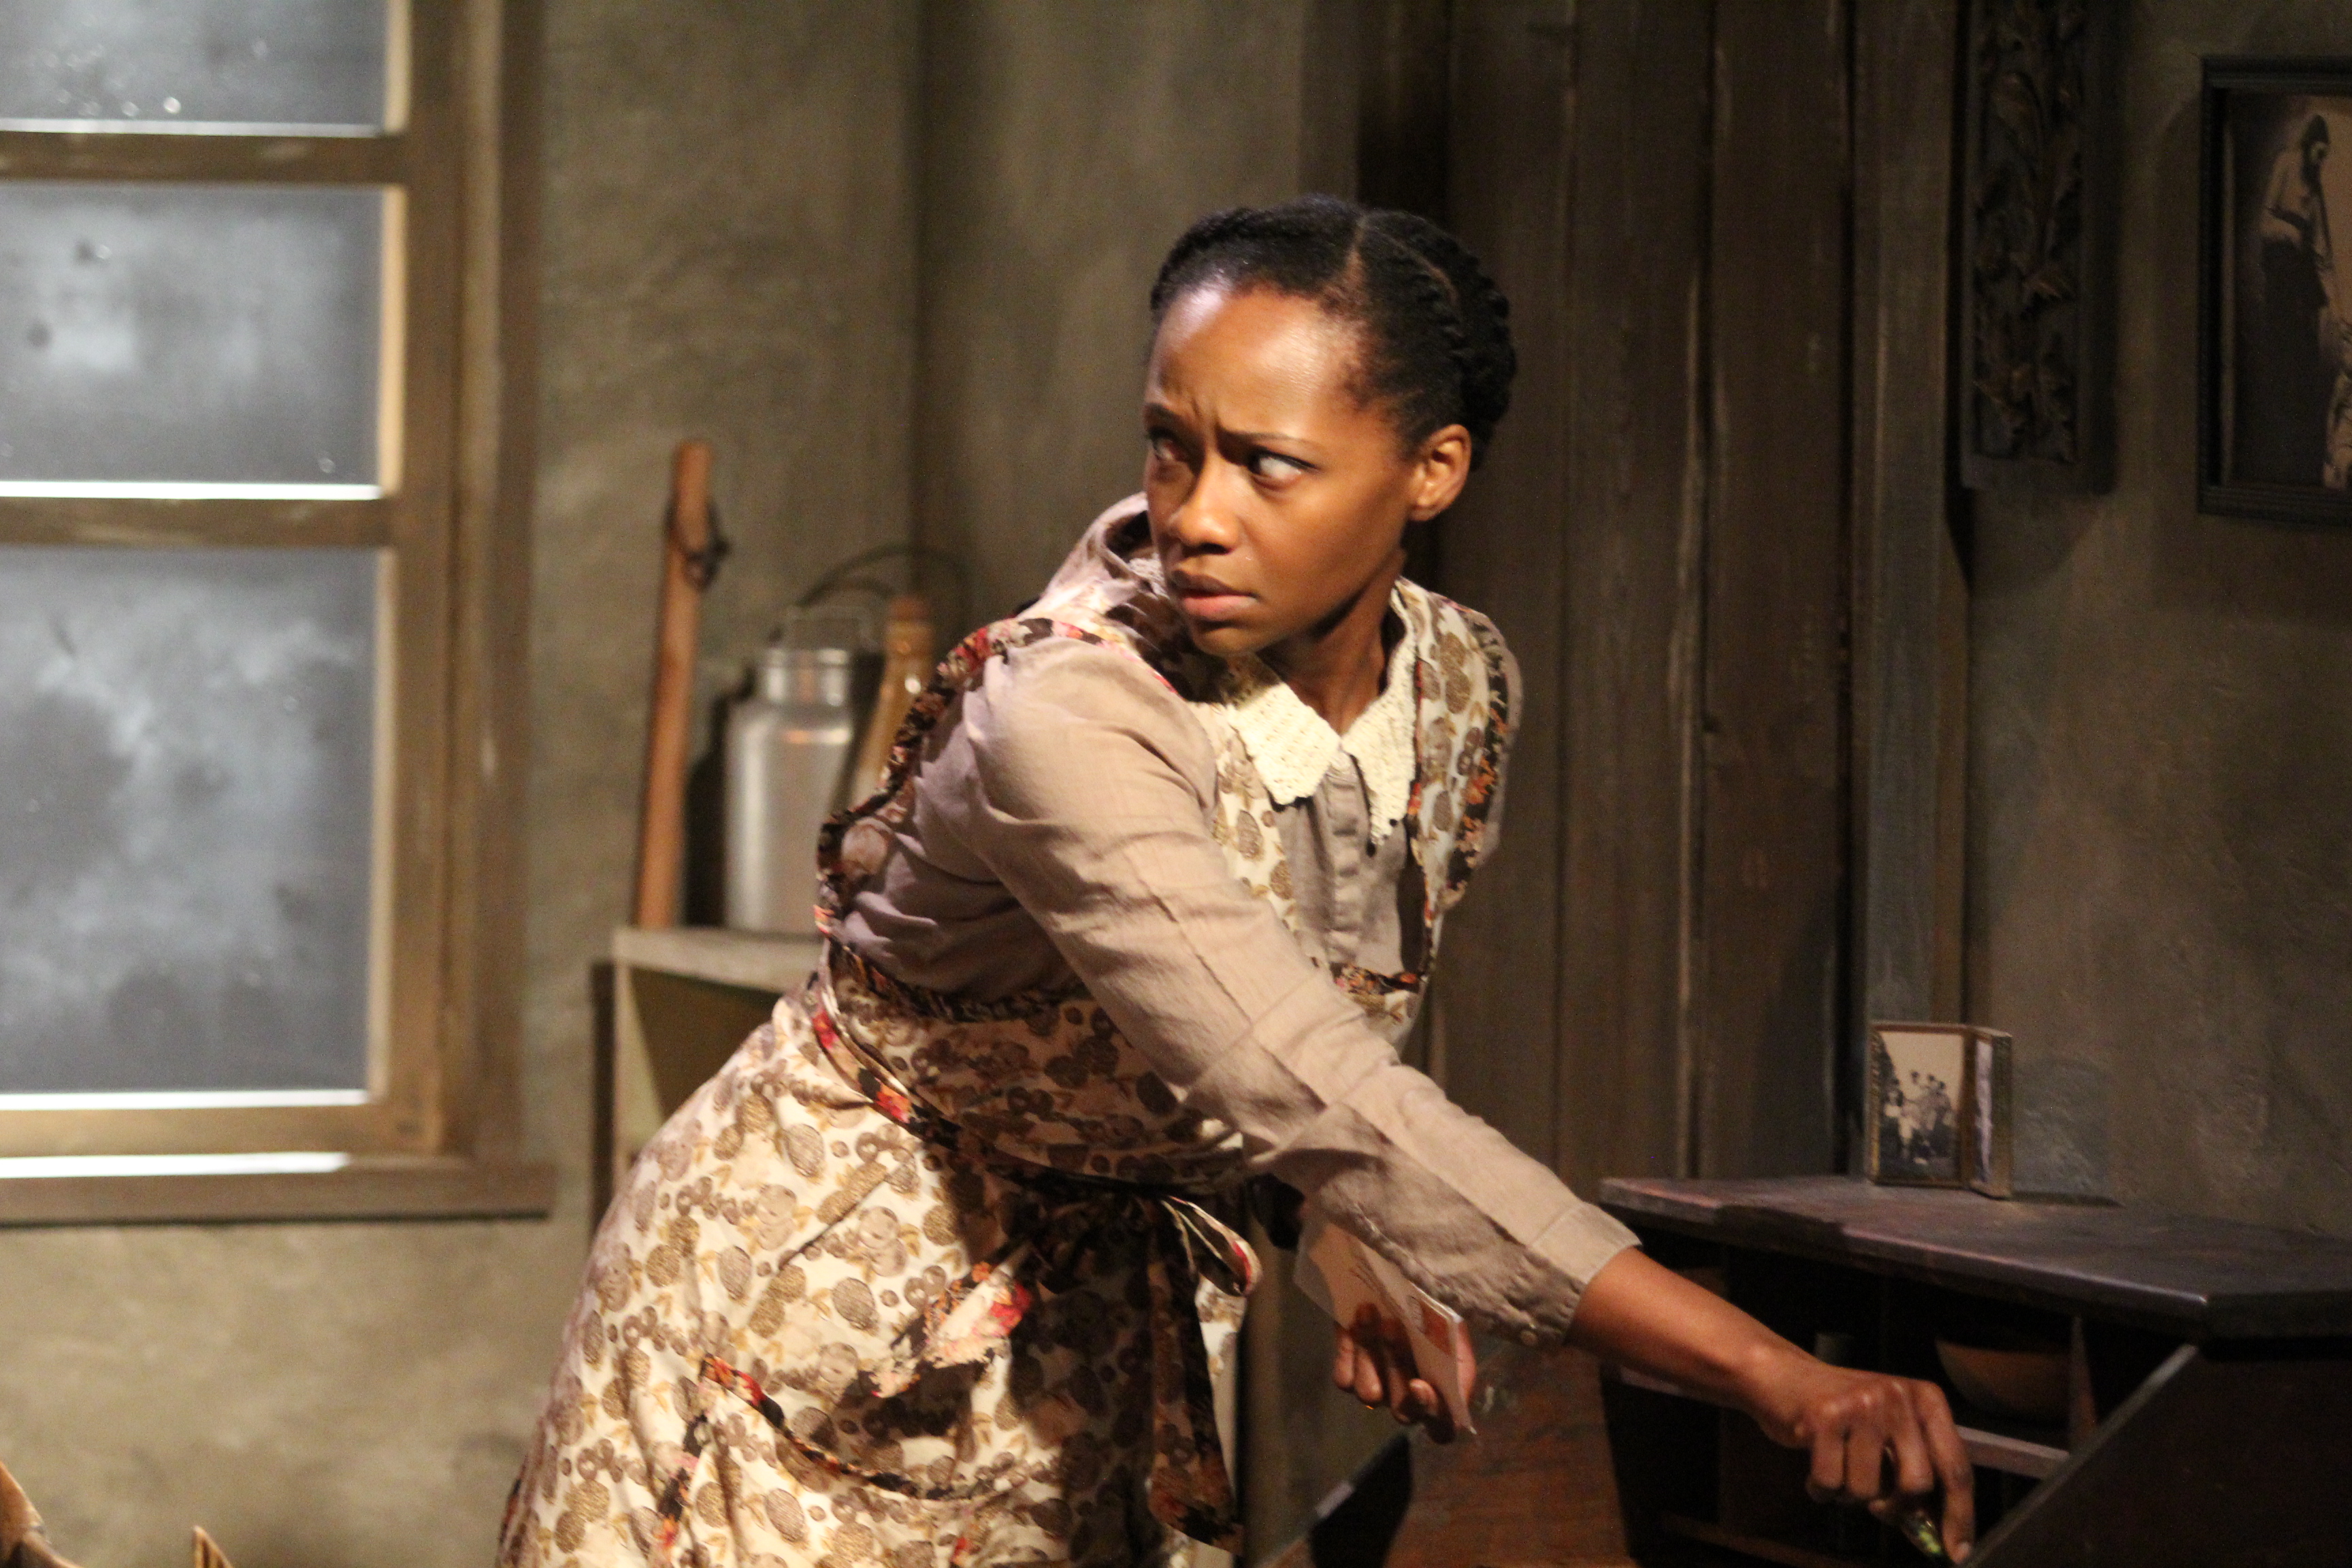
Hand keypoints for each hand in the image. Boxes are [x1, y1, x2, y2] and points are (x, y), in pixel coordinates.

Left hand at [1331, 1304, 1464, 1442]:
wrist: (1397, 1281)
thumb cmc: (1433, 1304)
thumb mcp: (1451, 1319)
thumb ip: (1452, 1341)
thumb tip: (1442, 1353)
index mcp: (1444, 1390)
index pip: (1443, 1426)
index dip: (1432, 1412)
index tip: (1420, 1384)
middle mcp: (1409, 1399)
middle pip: (1402, 1410)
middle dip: (1397, 1365)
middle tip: (1393, 1325)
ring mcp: (1379, 1391)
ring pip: (1369, 1394)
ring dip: (1369, 1353)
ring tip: (1369, 1312)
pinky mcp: (1350, 1377)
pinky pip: (1345, 1380)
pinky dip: (1347, 1350)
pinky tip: (1352, 1321)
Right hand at [1741, 1347, 1975, 1560]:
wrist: (1783, 1376)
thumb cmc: (1844, 1413)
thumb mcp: (1889, 1433)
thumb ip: (1913, 1472)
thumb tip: (1935, 1533)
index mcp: (1926, 1400)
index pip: (1955, 1467)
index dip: (1959, 1515)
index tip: (1958, 1554)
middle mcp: (1898, 1397)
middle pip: (1916, 1484)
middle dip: (1895, 1508)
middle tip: (1878, 1506)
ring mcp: (1861, 1405)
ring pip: (1868, 1490)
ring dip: (1849, 1495)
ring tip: (1838, 1467)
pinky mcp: (1823, 1417)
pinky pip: (1830, 1483)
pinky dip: (1820, 1489)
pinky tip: (1815, 1465)